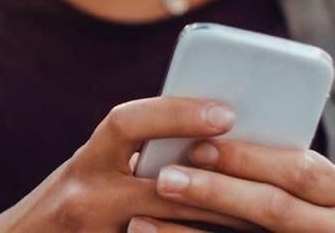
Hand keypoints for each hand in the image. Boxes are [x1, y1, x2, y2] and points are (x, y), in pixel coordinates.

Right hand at [0, 97, 254, 231]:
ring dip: (219, 220)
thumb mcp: (91, 173)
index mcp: (86, 162)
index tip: (225, 113)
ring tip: (261, 214)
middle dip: (219, 180)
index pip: (126, 124)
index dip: (176, 114)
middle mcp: (85, 197)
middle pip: (165, 187)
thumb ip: (132, 157)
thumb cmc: (68, 208)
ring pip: (171, 228)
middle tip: (266, 176)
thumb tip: (203, 137)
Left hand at [128, 139, 334, 232]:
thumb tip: (204, 122)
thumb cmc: (286, 196)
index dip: (249, 158)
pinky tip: (146, 232)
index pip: (300, 170)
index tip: (199, 145)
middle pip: (274, 207)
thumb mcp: (291, 177)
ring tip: (141, 214)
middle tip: (165, 176)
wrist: (289, 229)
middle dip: (217, 190)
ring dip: (188, 225)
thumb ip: (264, 157)